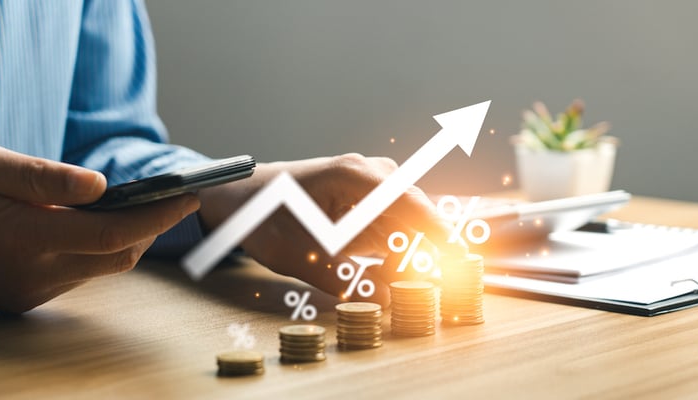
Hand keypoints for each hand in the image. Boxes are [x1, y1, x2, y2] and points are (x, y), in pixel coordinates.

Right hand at [0, 142, 199, 312]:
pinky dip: (96, 249)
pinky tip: (98, 223)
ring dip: (125, 239)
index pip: (115, 234)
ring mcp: (26, 292)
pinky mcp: (21, 297)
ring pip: (100, 268)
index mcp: (24, 240)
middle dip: (152, 228)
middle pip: (118, 257)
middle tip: (176, 196)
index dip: (159, 215)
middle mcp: (31, 276)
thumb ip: (41, 178)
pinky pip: (76, 273)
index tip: (191, 194)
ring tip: (144, 204)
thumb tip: (102, 185)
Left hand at [197, 153, 462, 304]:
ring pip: (406, 223)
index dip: (437, 231)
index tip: (460, 257)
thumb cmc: (262, 215)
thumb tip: (384, 301)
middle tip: (443, 283)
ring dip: (408, 255)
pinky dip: (392, 252)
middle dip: (428, 249)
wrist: (238, 196)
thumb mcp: (296, 253)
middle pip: (415, 212)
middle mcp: (368, 173)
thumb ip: (340, 278)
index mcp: (353, 175)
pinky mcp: (365, 201)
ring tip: (405, 283)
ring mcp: (369, 185)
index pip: (409, 202)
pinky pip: (391, 227)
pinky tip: (386, 276)